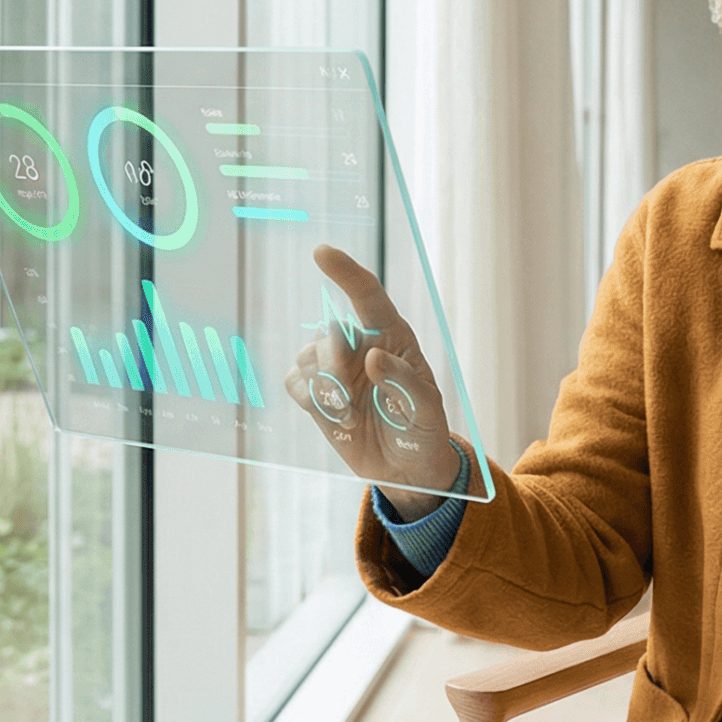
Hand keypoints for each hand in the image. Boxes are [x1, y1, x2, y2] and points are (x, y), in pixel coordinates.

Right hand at [283, 244, 458, 518]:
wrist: (406, 469)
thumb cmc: (424, 431)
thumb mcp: (426, 409)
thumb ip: (403, 382)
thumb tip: (372, 357)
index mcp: (394, 338)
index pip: (367, 295)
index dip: (345, 271)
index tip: (321, 252)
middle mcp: (362, 346)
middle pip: (330, 333)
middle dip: (333, 363)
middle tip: (346, 400)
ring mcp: (337, 369)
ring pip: (307, 357)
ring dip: (323, 391)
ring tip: (350, 418)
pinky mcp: (319, 393)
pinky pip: (296, 382)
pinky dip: (309, 400)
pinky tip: (335, 419)